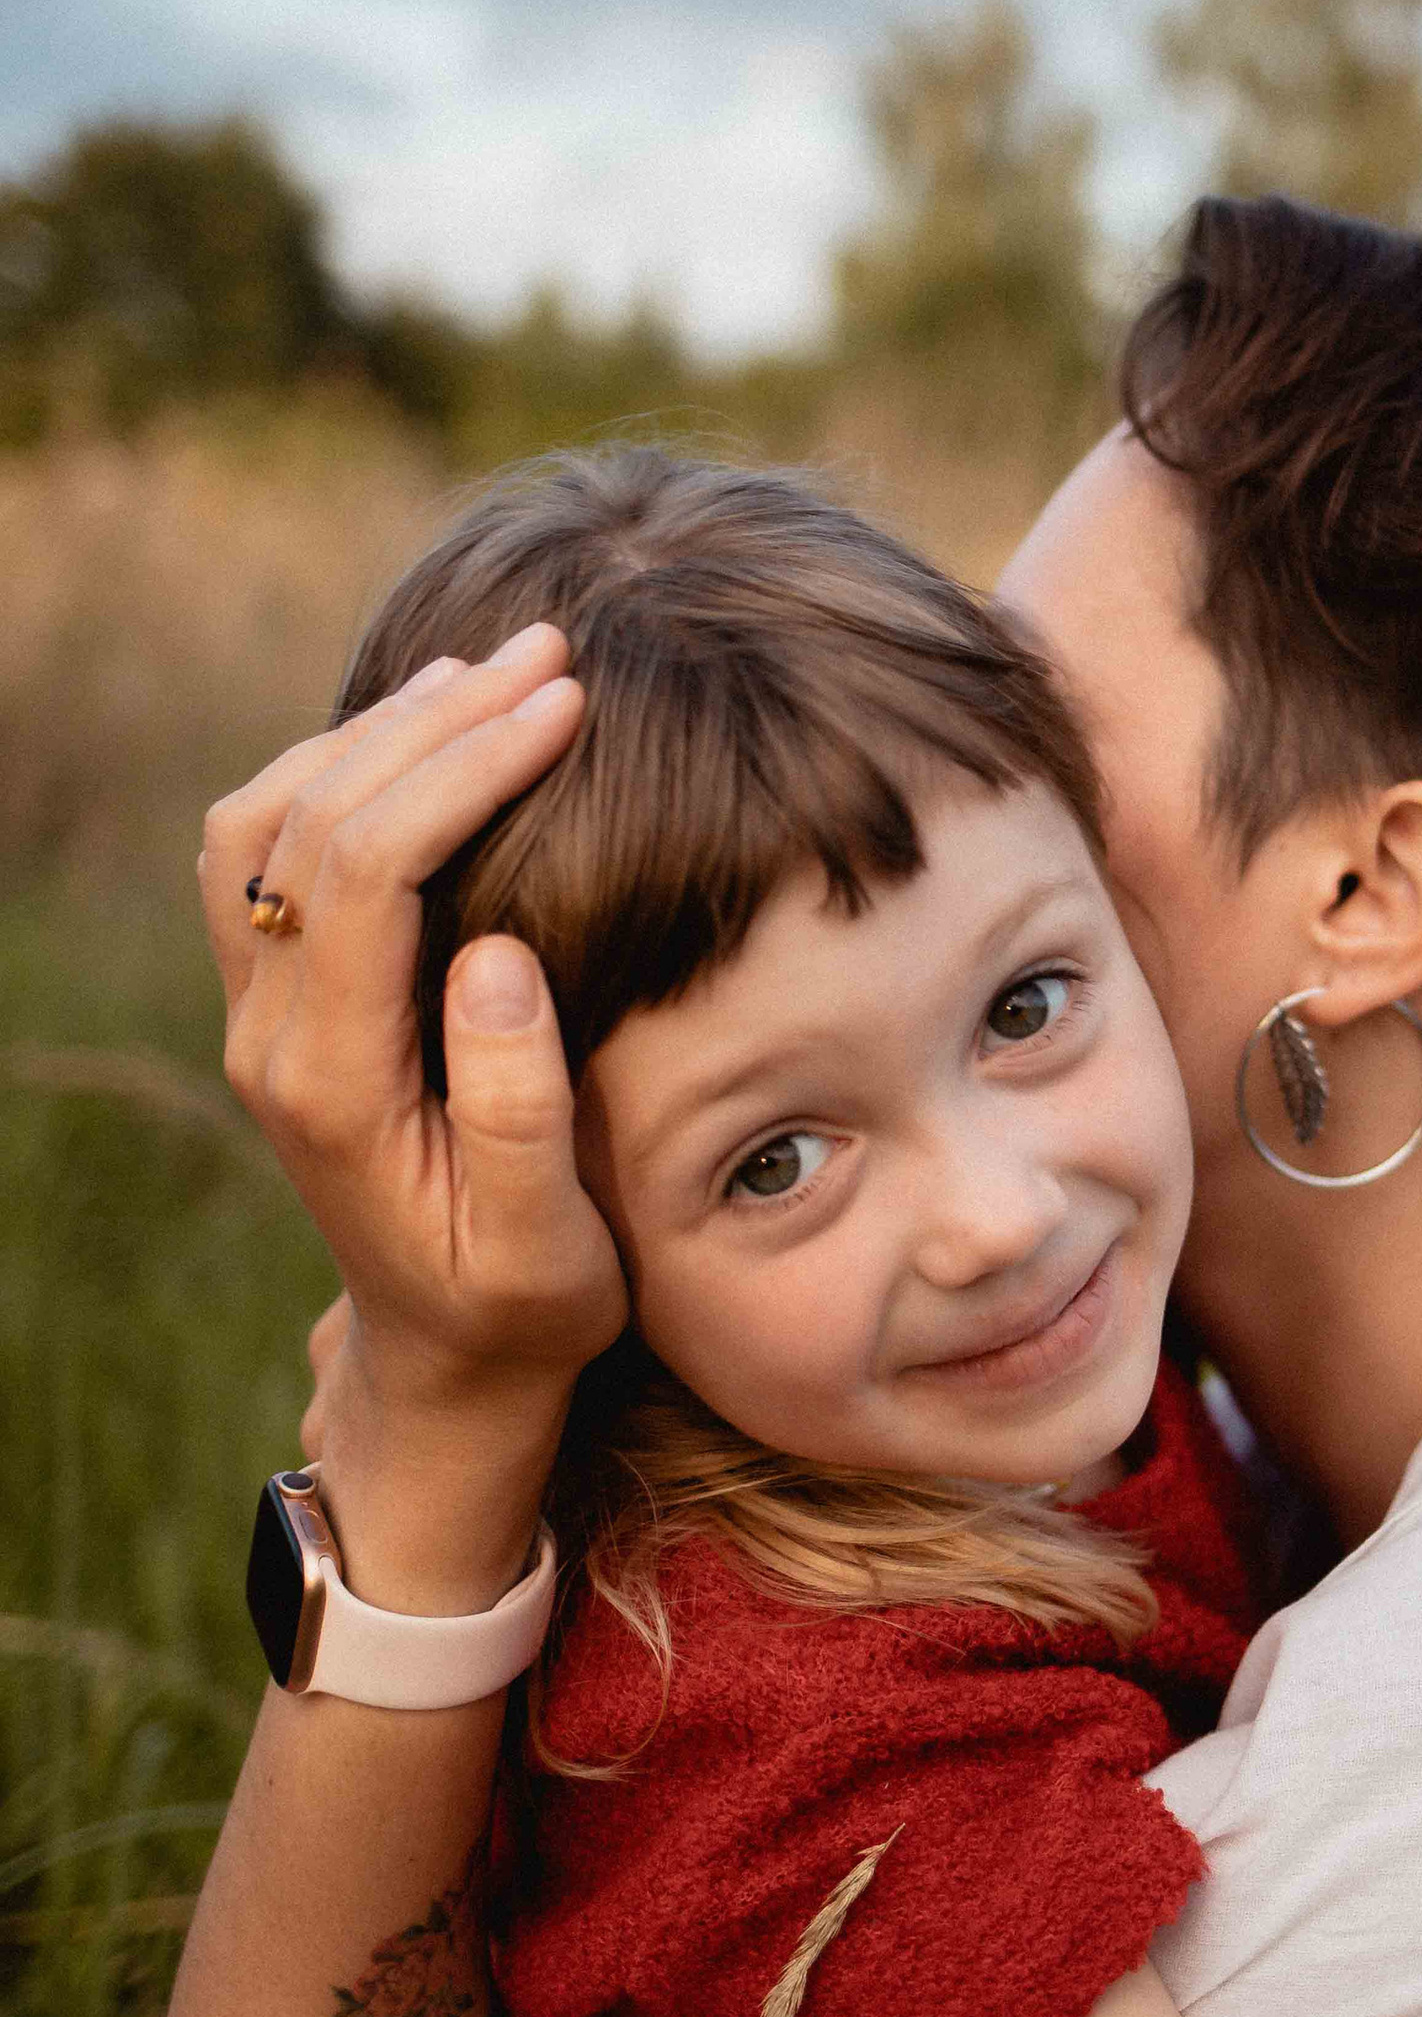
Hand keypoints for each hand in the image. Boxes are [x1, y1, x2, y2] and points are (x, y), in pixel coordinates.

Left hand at [205, 630, 625, 1607]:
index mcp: (333, 1083)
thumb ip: (522, 1107)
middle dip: (435, 720)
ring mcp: (260, 1015)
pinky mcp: (279, 1001)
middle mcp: (270, 1036)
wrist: (445, 1363)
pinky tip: (430, 734)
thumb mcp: (550, 1247)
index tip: (565, 707)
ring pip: (266, 820)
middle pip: (313, 820)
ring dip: (375, 731)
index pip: (370, 870)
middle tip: (553, 653)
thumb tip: (499, 951)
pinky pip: (268, 850)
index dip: (464, 767)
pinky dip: (340, 769)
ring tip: (493, 671)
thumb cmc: (524, 1309)